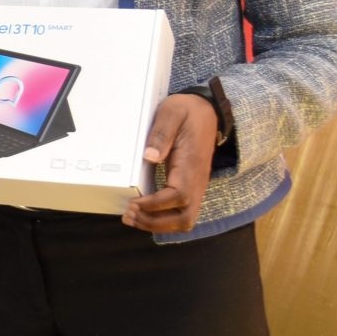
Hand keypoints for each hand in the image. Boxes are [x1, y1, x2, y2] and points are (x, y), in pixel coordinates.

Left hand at [125, 92, 218, 231]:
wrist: (207, 111)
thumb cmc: (187, 111)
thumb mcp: (172, 112)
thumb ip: (162, 133)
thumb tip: (149, 156)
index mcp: (192, 164)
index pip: (179, 195)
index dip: (155, 204)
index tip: (133, 203)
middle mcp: (197, 180)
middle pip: (185, 218)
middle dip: (156, 222)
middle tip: (129, 215)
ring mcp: (195, 186)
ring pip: (185, 219)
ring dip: (158, 224)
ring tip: (132, 218)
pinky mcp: (190, 186)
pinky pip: (181, 211)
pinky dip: (162, 218)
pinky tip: (142, 213)